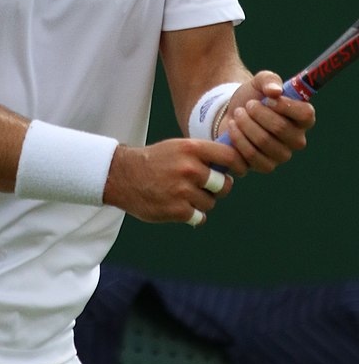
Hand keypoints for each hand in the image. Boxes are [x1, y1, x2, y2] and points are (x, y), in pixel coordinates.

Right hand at [103, 137, 235, 225]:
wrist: (124, 176)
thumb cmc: (155, 161)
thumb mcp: (177, 147)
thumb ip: (202, 154)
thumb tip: (232, 163)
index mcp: (191, 149)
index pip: (229, 157)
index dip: (239, 165)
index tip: (239, 171)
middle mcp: (189, 168)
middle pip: (224, 185)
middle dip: (219, 188)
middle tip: (206, 186)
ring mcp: (183, 190)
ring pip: (211, 202)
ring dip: (202, 202)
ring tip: (183, 194)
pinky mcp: (177, 210)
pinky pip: (200, 216)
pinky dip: (192, 215)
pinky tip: (179, 205)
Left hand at [222, 71, 315, 173]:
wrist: (232, 114)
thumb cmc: (253, 97)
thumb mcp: (260, 82)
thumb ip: (269, 80)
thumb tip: (274, 91)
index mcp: (302, 118)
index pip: (306, 114)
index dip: (287, 106)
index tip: (269, 99)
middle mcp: (296, 140)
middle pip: (281, 128)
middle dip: (258, 113)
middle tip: (248, 105)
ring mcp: (280, 156)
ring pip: (263, 141)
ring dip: (245, 124)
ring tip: (238, 113)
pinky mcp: (263, 166)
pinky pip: (250, 156)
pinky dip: (237, 138)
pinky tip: (233, 126)